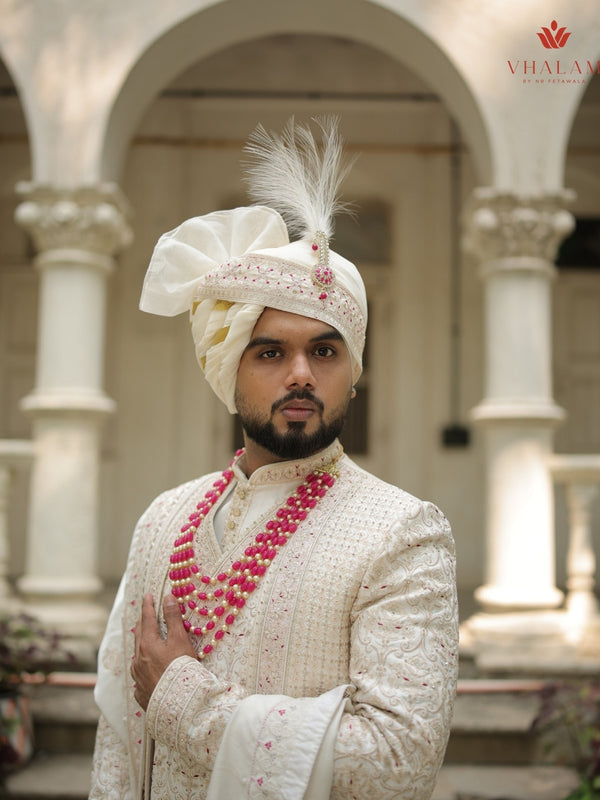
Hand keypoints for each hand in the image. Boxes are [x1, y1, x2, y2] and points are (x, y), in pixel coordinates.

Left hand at [131, 592, 195, 710]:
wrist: (178, 704)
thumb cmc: (181, 669)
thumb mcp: (180, 640)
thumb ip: (173, 618)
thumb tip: (167, 597)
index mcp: (147, 645)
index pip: (147, 619)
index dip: (148, 606)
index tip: (148, 595)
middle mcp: (138, 660)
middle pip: (139, 636)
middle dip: (142, 623)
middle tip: (145, 614)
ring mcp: (138, 677)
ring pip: (137, 656)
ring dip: (141, 644)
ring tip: (145, 639)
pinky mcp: (141, 692)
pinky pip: (139, 674)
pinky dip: (143, 665)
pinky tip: (147, 668)